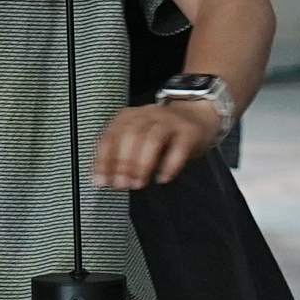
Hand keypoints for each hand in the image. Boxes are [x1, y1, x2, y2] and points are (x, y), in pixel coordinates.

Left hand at [95, 95, 228, 191]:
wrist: (197, 116)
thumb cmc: (162, 134)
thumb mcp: (138, 138)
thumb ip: (122, 155)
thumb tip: (107, 180)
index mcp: (129, 116)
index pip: (111, 136)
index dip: (104, 160)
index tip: (102, 181)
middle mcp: (148, 115)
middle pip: (131, 135)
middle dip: (123, 163)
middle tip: (122, 185)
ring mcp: (170, 121)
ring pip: (152, 139)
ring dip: (142, 164)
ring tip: (139, 184)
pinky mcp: (189, 131)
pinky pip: (179, 148)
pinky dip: (169, 165)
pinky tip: (163, 178)